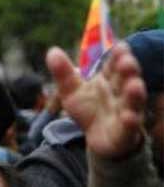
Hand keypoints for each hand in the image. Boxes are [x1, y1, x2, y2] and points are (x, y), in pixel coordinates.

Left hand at [47, 43, 146, 159]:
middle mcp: (122, 93)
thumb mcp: (72, 91)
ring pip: (134, 102)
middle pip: (128, 79)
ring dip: (135, 93)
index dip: (119, 56)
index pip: (116, 64)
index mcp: (110, 80)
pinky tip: (129, 117)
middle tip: (126, 62)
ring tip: (134, 86)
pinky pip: (131, 128)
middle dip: (129, 70)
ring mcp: (127, 112)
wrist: (97, 139)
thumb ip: (63, 73)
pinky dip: (131, 122)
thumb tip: (52, 51)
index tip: (120, 47)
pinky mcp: (125, 133)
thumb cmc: (89, 110)